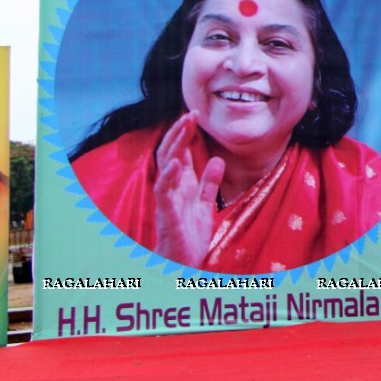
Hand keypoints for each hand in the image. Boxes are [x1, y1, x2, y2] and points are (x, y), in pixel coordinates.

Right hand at [153, 112, 223, 266]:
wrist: (182, 268)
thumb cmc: (189, 239)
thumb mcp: (205, 206)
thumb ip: (209, 184)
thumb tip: (216, 160)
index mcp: (181, 187)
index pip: (180, 154)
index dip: (185, 135)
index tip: (195, 114)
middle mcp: (171, 190)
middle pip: (171, 154)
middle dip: (179, 133)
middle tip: (191, 113)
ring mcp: (166, 200)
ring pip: (166, 166)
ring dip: (174, 145)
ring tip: (184, 125)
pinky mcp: (166, 214)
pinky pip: (164, 192)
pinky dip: (170, 175)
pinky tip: (177, 162)